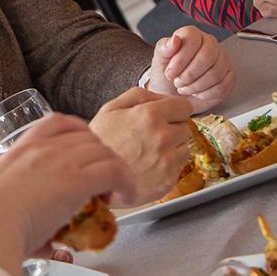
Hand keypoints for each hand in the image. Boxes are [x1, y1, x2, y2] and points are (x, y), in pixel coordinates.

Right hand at [0, 114, 126, 275]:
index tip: (84, 150)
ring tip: (114, 192)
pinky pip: (114, 171)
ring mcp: (61, 162)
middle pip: (88, 136)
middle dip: (100, 155)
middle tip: (102, 181)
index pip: (57, 122)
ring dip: (114, 169)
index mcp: (21, 149)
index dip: (79, 133)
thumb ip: (18, 214)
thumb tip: (38, 243)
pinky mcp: (76, 181)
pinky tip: (126, 197)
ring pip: (104, 151)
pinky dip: (125, 182)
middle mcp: (43, 149)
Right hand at [87, 87, 192, 206]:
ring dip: (172, 148)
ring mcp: (167, 160)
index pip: (184, 106)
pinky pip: (179, 166)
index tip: (168, 115)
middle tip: (151, 136)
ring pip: (184, 147)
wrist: (92, 178)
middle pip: (185, 127)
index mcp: (149, 115)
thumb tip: (164, 97)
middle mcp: (162, 137)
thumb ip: (139, 95)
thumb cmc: (99, 143)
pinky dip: (168, 165)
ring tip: (149, 152)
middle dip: (172, 129)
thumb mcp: (110, 109)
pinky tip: (149, 166)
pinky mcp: (169, 179)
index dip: (175, 109)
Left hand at [146, 26, 236, 110]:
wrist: (172, 95)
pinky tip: (196, 93)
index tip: (169, 73)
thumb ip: (164, 48)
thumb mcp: (159, 61)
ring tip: (184, 88)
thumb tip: (175, 39)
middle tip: (177, 83)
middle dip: (188, 75)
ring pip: (215, 73)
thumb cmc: (167, 75)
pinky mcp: (229, 76)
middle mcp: (210, 43)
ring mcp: (222, 59)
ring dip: (195, 86)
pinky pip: (223, 86)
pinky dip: (206, 94)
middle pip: (207, 57)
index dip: (180, 60)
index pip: (193, 40)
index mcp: (192, 35)